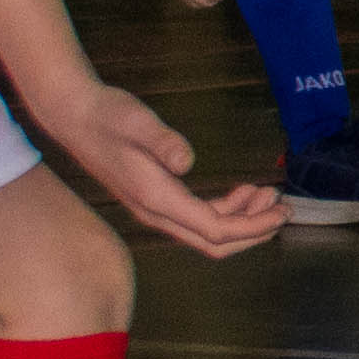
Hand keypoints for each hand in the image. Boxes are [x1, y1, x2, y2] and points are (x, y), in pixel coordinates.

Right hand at [34, 77, 280, 261]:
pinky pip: (198, 217)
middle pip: (214, 243)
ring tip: (269, 194)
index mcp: (156, 199)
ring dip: (243, 219)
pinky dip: (227, 210)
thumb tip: (185, 161)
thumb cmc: (107, 117)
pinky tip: (244, 192)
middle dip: (254, 231)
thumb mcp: (137, 123)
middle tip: (285, 208)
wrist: (74, 115)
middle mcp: (155, 213)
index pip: (214, 230)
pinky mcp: (156, 200)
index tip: (282, 212)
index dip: (252, 227)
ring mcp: (155, 209)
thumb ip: (162, 142)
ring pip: (208, 232)